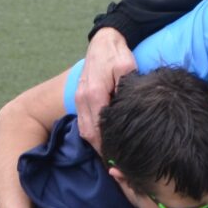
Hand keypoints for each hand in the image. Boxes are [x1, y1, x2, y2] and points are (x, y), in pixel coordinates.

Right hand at [76, 28, 135, 148]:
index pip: (98, 128)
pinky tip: (104, 142)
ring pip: (85, 131)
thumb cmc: (116, 54)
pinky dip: (92, 135)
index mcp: (94, 93)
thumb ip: (126, 85)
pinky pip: (83, 123)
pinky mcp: (80, 99)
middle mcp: (83, 99)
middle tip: (118, 166)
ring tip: (112, 158)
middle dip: (103, 151)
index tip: (121, 159)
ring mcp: (79, 99)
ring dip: (97, 145)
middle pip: (90, 134)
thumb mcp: (126, 66)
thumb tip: (129, 106)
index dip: (108, 146)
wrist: (103, 41)